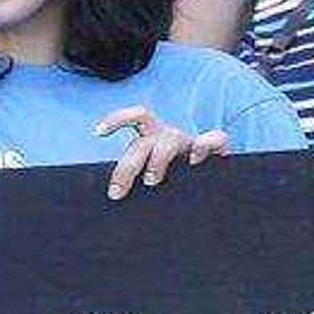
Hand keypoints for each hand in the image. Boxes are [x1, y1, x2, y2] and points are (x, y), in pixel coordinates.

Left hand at [97, 106, 233, 199]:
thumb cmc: (171, 180)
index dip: (117, 119)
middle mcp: (168, 136)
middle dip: (126, 168)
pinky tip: (194, 162)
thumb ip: (133, 178)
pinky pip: (214, 140)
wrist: (208, 182)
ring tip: (151, 181)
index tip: (98, 132)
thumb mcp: (149, 175)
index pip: (134, 117)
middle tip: (116, 193)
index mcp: (151, 137)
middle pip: (143, 143)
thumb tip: (112, 196)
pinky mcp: (215, 150)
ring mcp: (190, 142)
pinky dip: (204, 146)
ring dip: (156, 161)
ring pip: (169, 142)